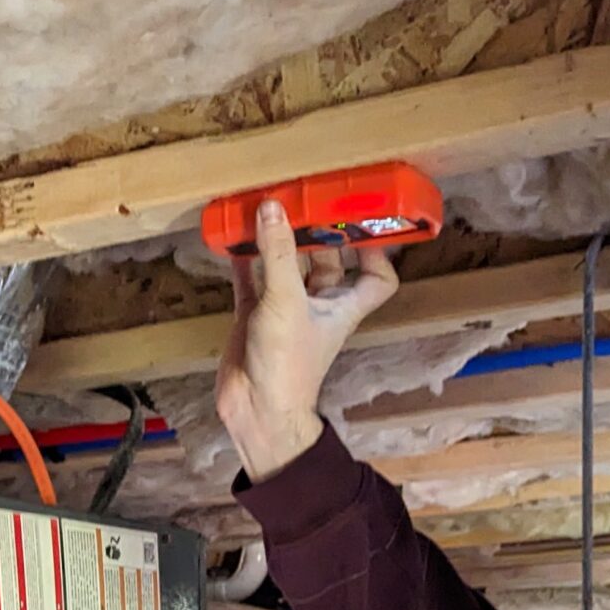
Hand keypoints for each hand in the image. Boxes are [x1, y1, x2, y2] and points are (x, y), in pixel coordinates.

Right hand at [214, 199, 400, 481]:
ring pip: (285, 266)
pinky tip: (233, 238)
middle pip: (326, 260)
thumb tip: (272, 206)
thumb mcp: (286, 302)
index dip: (375, 252)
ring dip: (276, 242)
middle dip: (314, 232)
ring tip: (264, 207)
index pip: (377, 278)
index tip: (359, 223)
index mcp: (343, 306)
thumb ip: (277, 253)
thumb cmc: (287, 364)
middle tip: (301, 197)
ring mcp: (285, 310)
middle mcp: (318, 305)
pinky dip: (244, 261)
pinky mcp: (254, 317)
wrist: (255, 411)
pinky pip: (251, 281)